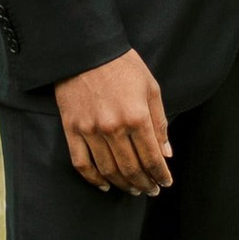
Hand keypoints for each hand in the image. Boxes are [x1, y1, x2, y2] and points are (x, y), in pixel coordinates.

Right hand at [54, 47, 171, 193]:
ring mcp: (90, 131)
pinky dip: (94, 179)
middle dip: (144, 183)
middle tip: (150, 189)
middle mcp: (114, 128)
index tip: (165, 183)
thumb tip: (166, 153)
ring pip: (108, 171)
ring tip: (133, 189)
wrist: (86, 50)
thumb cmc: (123, 65)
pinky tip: (104, 185)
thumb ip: (160, 122)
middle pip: (131, 169)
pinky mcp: (72, 130)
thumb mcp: (151, 88)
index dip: (160, 175)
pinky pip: (82, 164)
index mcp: (137, 117)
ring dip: (123, 185)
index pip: (152, 158)